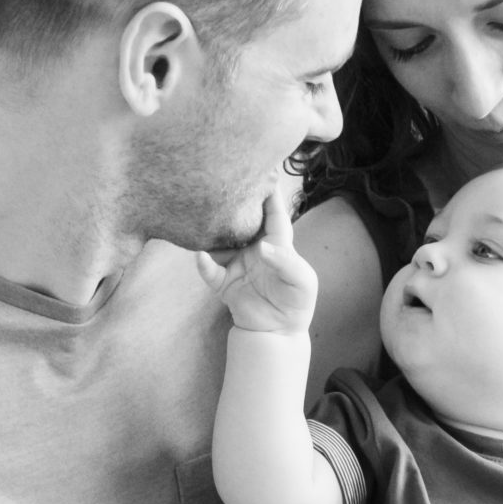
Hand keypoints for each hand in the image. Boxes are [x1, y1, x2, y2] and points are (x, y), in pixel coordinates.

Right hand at [196, 180, 316, 334]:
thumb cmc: (296, 303)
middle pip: (240, 219)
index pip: (273, 213)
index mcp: (277, 243)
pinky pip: (208, 270)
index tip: (262, 170)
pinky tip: (200, 256)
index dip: (268, 193)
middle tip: (222, 183)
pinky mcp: (223, 282)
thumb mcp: (302, 282)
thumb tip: (263, 248)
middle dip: (233, 203)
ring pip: (219, 240)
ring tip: (202, 215)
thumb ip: (287, 263)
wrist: (277, 333)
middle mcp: (254, 248)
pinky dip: (203, 264)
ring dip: (211, 230)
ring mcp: (236, 263)